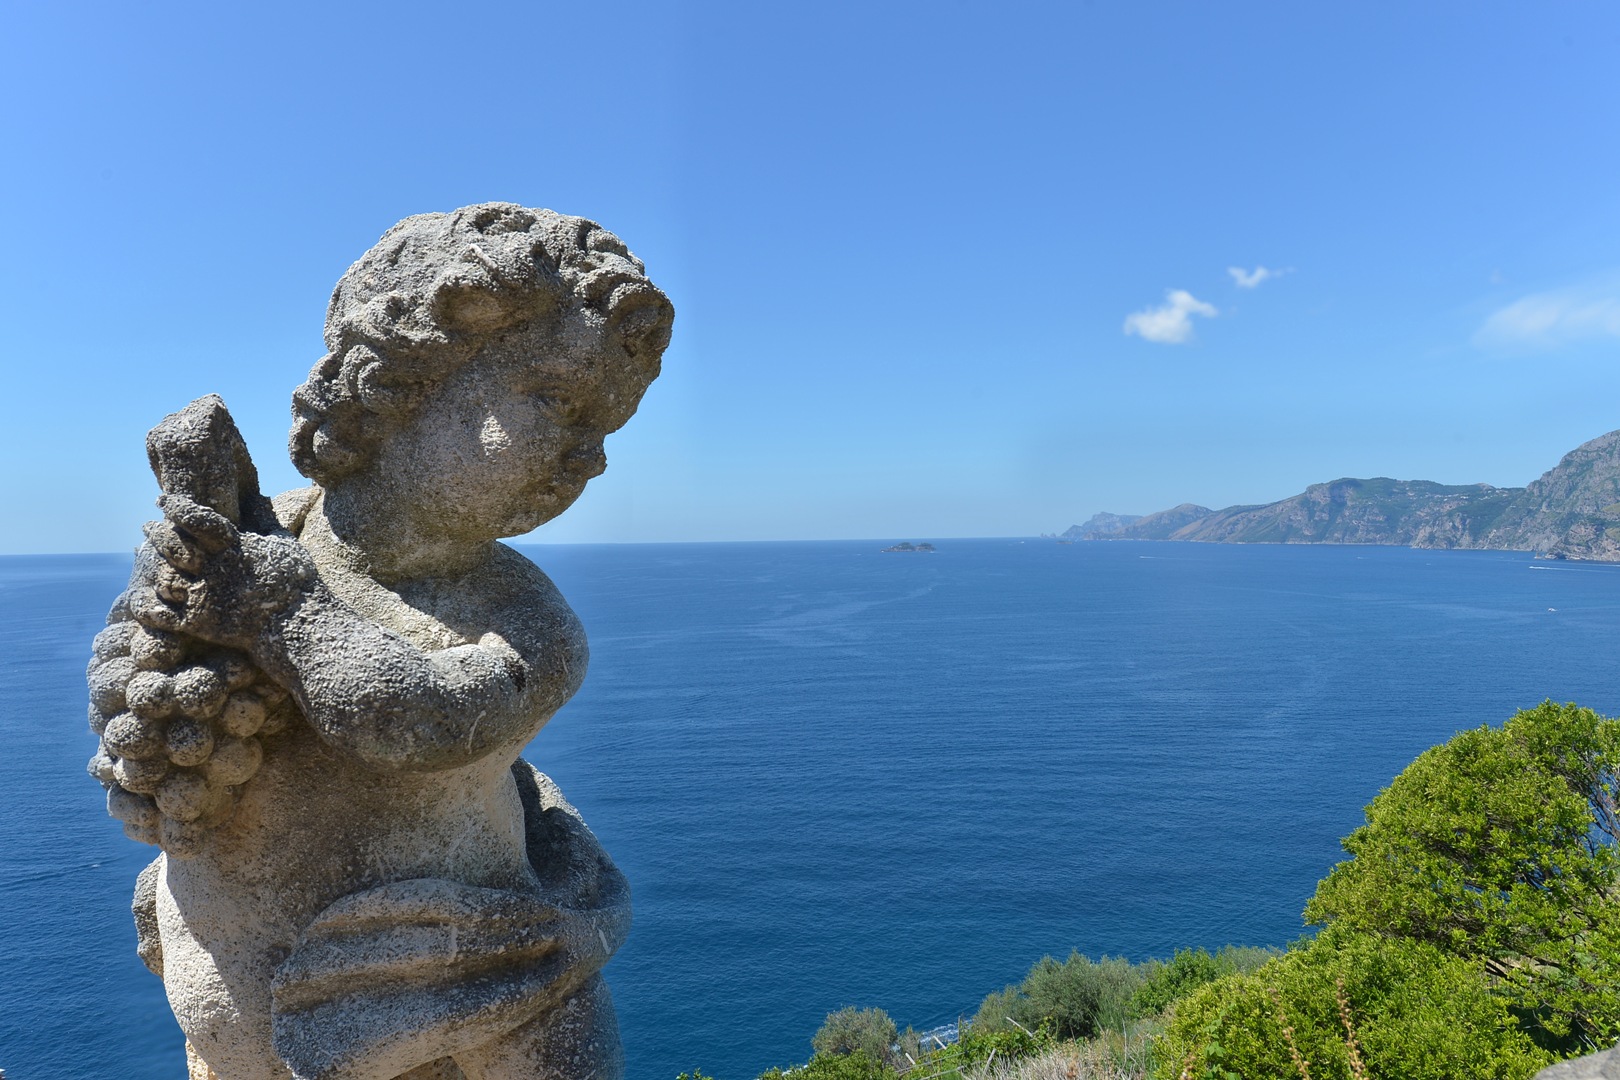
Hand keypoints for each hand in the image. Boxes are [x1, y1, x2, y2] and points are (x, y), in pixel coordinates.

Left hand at [130, 494, 315, 652]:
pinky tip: (141, 596)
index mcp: (233, 547)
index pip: (197, 520)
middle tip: (148, 526)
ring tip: (145, 555)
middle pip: (173, 546)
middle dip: (157, 533)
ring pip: (163, 577)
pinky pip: (161, 614)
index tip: (163, 500)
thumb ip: (265, 518)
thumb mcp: (284, 542)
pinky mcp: (197, 623)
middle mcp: (214, 569)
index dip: (176, 507)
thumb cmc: (295, 582)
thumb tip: (255, 495)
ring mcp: (203, 596)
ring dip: (152, 565)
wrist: (297, 625)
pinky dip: (147, 606)